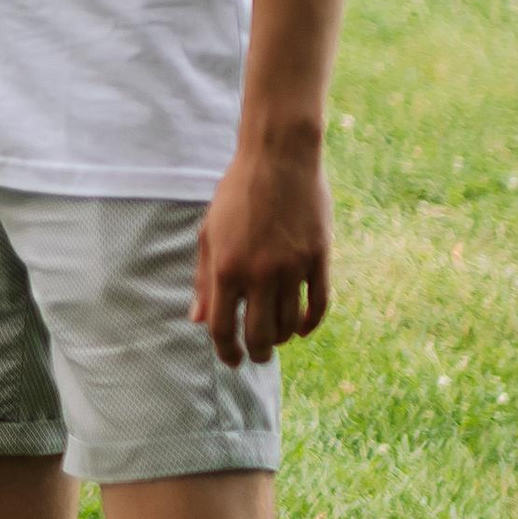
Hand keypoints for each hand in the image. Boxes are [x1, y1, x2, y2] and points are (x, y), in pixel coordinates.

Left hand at [193, 134, 330, 366]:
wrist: (278, 159)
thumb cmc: (237, 194)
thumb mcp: (209, 233)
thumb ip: (204, 280)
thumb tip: (198, 321)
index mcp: (226, 268)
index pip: (223, 329)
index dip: (226, 352)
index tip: (232, 360)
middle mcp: (259, 273)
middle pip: (261, 335)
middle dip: (258, 353)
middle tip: (258, 355)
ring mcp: (292, 267)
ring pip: (291, 324)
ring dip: (283, 338)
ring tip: (277, 337)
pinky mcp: (318, 259)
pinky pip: (319, 305)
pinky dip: (311, 324)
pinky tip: (303, 328)